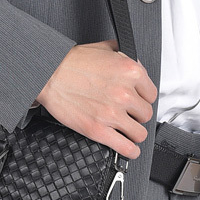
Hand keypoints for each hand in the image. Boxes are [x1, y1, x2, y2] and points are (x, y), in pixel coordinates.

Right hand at [35, 39, 156, 158]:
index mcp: (130, 72)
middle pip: (146, 114)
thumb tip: (136, 64)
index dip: (142, 98)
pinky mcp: (99, 130)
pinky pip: (126, 147)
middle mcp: (124, 93)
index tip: (137, 101)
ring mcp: (112, 113)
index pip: (151, 94)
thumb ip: (125, 56)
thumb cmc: (71, 62)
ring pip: (139, 133)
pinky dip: (130, 150)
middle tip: (127, 113)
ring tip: (127, 130)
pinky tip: (129, 148)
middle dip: (137, 114)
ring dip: (134, 132)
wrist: (48, 73)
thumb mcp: (105, 48)